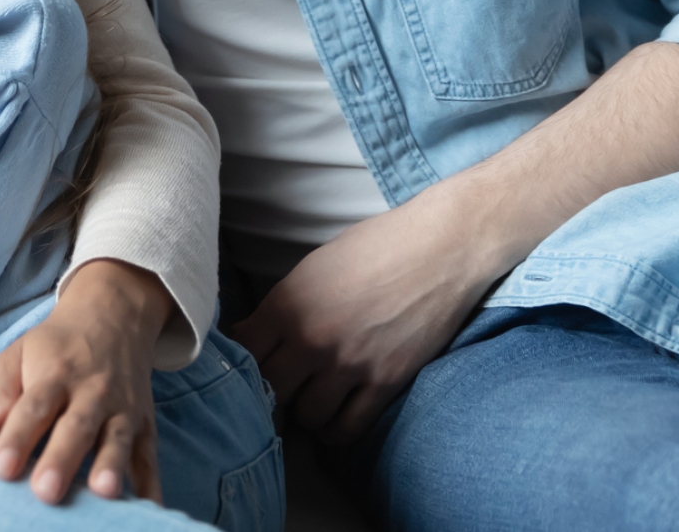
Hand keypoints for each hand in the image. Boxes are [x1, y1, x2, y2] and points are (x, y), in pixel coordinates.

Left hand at [0, 258, 172, 503]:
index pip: (34, 407)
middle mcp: (91, 392)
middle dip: (61, 459)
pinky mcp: (145, 425)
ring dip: (110, 465)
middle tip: (45, 492)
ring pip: (117, 439)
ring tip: (102, 493)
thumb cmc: (54, 348)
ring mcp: (122, 409)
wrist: (112, 317)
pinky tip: (149, 512)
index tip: (0, 468)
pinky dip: (152, 486)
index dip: (17, 437)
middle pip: (76, 427)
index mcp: (54, 374)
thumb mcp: (19, 353)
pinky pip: (150, 458)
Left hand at [232, 186, 496, 442]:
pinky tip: (335, 419)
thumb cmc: (374, 247)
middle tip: (276, 391)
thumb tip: (249, 336)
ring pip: (307, 415)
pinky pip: (349, 427)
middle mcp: (313, 338)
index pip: (243, 353)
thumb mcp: (313, 268)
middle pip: (270, 391)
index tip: (245, 369)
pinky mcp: (386, 382)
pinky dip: (337, 430)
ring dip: (304, 413)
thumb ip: (282, 306)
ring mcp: (350, 364)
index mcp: (287, 304)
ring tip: (310, 401)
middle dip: (269, 393)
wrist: (439, 248)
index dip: (239, 364)